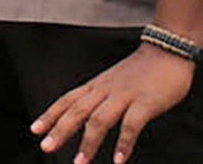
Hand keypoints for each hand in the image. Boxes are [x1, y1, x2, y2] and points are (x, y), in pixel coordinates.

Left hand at [32, 46, 195, 163]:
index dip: (50, 115)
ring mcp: (125, 96)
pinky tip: (119, 160)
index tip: (35, 130)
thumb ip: (100, 96)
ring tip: (80, 162)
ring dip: (89, 143)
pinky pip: (131, 125)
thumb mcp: (112, 80)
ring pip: (99, 119)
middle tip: (46, 148)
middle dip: (60, 130)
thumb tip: (86, 116)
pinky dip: (124, 143)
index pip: (67, 100)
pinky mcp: (146, 103)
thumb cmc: (141, 70)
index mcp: (96, 85)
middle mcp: (105, 90)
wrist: (167, 50)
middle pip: (77, 111)